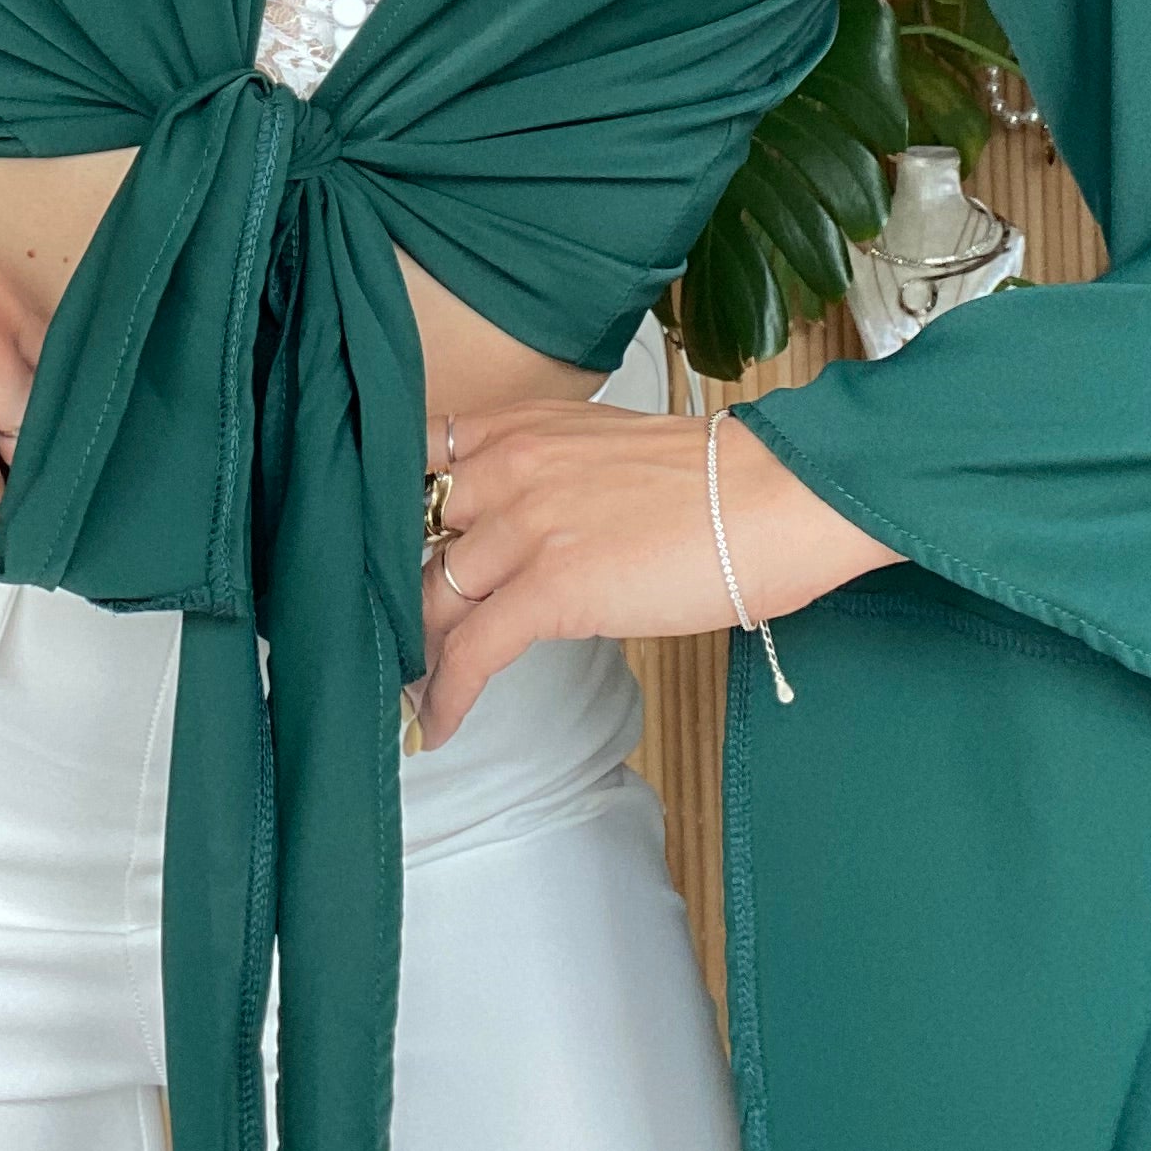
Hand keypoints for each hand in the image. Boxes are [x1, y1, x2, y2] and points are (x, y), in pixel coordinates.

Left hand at [412, 400, 896, 749]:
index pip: (415, 459)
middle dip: (399, 592)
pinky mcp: (547, 589)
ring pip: (433, 599)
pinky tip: (437, 725)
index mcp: (519, 426)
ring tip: (414, 690)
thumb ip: (547, 472)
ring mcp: (523, 527)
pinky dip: (447, 696)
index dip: (387, 512)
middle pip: (413, 537)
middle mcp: (506, 466)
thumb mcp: (603, 447)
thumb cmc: (712, 481)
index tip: (378, 553)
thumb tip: (522, 527)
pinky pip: (470, 651)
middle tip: (393, 635)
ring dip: (419, 654)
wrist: (771, 498)